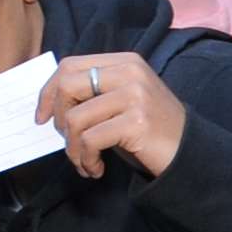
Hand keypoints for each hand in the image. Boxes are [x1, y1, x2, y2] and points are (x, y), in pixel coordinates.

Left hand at [39, 50, 187, 178]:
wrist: (190, 152)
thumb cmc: (149, 130)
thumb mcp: (122, 100)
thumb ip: (93, 93)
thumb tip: (49, 104)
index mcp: (124, 62)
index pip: (69, 65)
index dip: (48, 92)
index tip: (42, 117)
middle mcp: (129, 72)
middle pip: (67, 85)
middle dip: (58, 118)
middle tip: (67, 141)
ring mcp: (134, 95)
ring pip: (76, 118)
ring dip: (73, 149)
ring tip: (84, 162)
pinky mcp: (136, 122)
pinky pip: (90, 140)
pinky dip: (86, 160)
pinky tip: (96, 169)